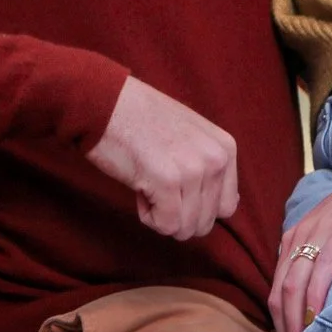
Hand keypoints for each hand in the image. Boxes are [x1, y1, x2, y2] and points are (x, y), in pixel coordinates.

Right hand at [85, 76, 238, 240]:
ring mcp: (194, 170)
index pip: (226, 207)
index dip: (195, 205)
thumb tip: (227, 207)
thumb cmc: (141, 120)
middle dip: (176, 212)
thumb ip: (210, 167)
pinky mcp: (168, 182)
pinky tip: (139, 186)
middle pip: (205, 222)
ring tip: (147, 179)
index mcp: (225, 147)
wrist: (105, 102)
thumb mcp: (192, 135)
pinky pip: (166, 226)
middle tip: (156, 179)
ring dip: (161, 214)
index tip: (173, 180)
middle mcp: (216, 159)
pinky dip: (148, 215)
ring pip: (185, 228)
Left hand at [270, 170, 331, 331]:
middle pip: (280, 293)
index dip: (278, 322)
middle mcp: (300, 237)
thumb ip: (318, 260)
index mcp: (294, 238)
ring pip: (294, 286)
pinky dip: (315, 299)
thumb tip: (315, 300)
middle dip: (283, 330)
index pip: (275, 289)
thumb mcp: (330, 234)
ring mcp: (320, 235)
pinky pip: (322, 271)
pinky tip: (317, 319)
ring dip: (296, 323)